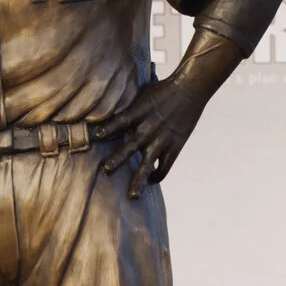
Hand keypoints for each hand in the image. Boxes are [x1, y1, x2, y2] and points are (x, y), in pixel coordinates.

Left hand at [94, 76, 210, 199]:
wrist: (190, 89)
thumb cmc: (163, 89)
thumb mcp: (142, 94)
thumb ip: (128, 107)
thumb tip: (108, 112)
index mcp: (140, 112)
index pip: (121, 121)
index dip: (108, 128)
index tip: (95, 136)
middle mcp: (150, 128)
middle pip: (131, 146)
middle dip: (118, 159)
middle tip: (106, 170)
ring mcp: (163, 139)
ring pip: (149, 164)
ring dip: (140, 180)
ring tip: (133, 196)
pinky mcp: (175, 146)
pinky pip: (165, 167)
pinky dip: (157, 176)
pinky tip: (150, 182)